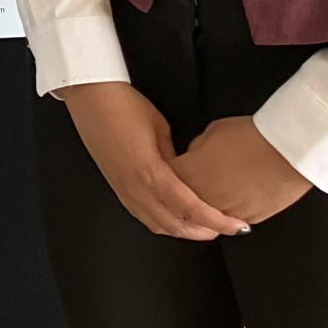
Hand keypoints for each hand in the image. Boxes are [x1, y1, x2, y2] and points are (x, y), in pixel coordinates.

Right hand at [57, 81, 251, 240]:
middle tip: (226, 229)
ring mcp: (122, 189)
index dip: (218, 221)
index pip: (191, 209)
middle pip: (175, 225)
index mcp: (150, 173)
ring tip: (204, 227)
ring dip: (183, 230)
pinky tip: (172, 216)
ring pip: (157, 224)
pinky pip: (141, 215)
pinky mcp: (115, 185)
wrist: (89, 96)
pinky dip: (162, 222)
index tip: (238, 226)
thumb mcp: (160, 128)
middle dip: (204, 231)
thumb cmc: (122, 105)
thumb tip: (185, 175)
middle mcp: (135, 188)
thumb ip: (174, 158)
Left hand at [172, 116, 312, 225]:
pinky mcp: (245, 220)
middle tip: (184, 188)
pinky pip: (227, 222)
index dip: (164, 172)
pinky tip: (229, 203)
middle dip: (178, 196)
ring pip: (202, 218)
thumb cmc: (252, 137)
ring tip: (208, 198)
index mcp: (189, 172)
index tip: (168, 169)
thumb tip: (193, 157)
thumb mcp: (212, 132)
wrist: (287, 152)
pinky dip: (224, 215)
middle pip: (179, 203)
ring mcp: (224, 212)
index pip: (163, 177)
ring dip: (201, 210)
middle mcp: (202, 197)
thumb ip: (196, 148)